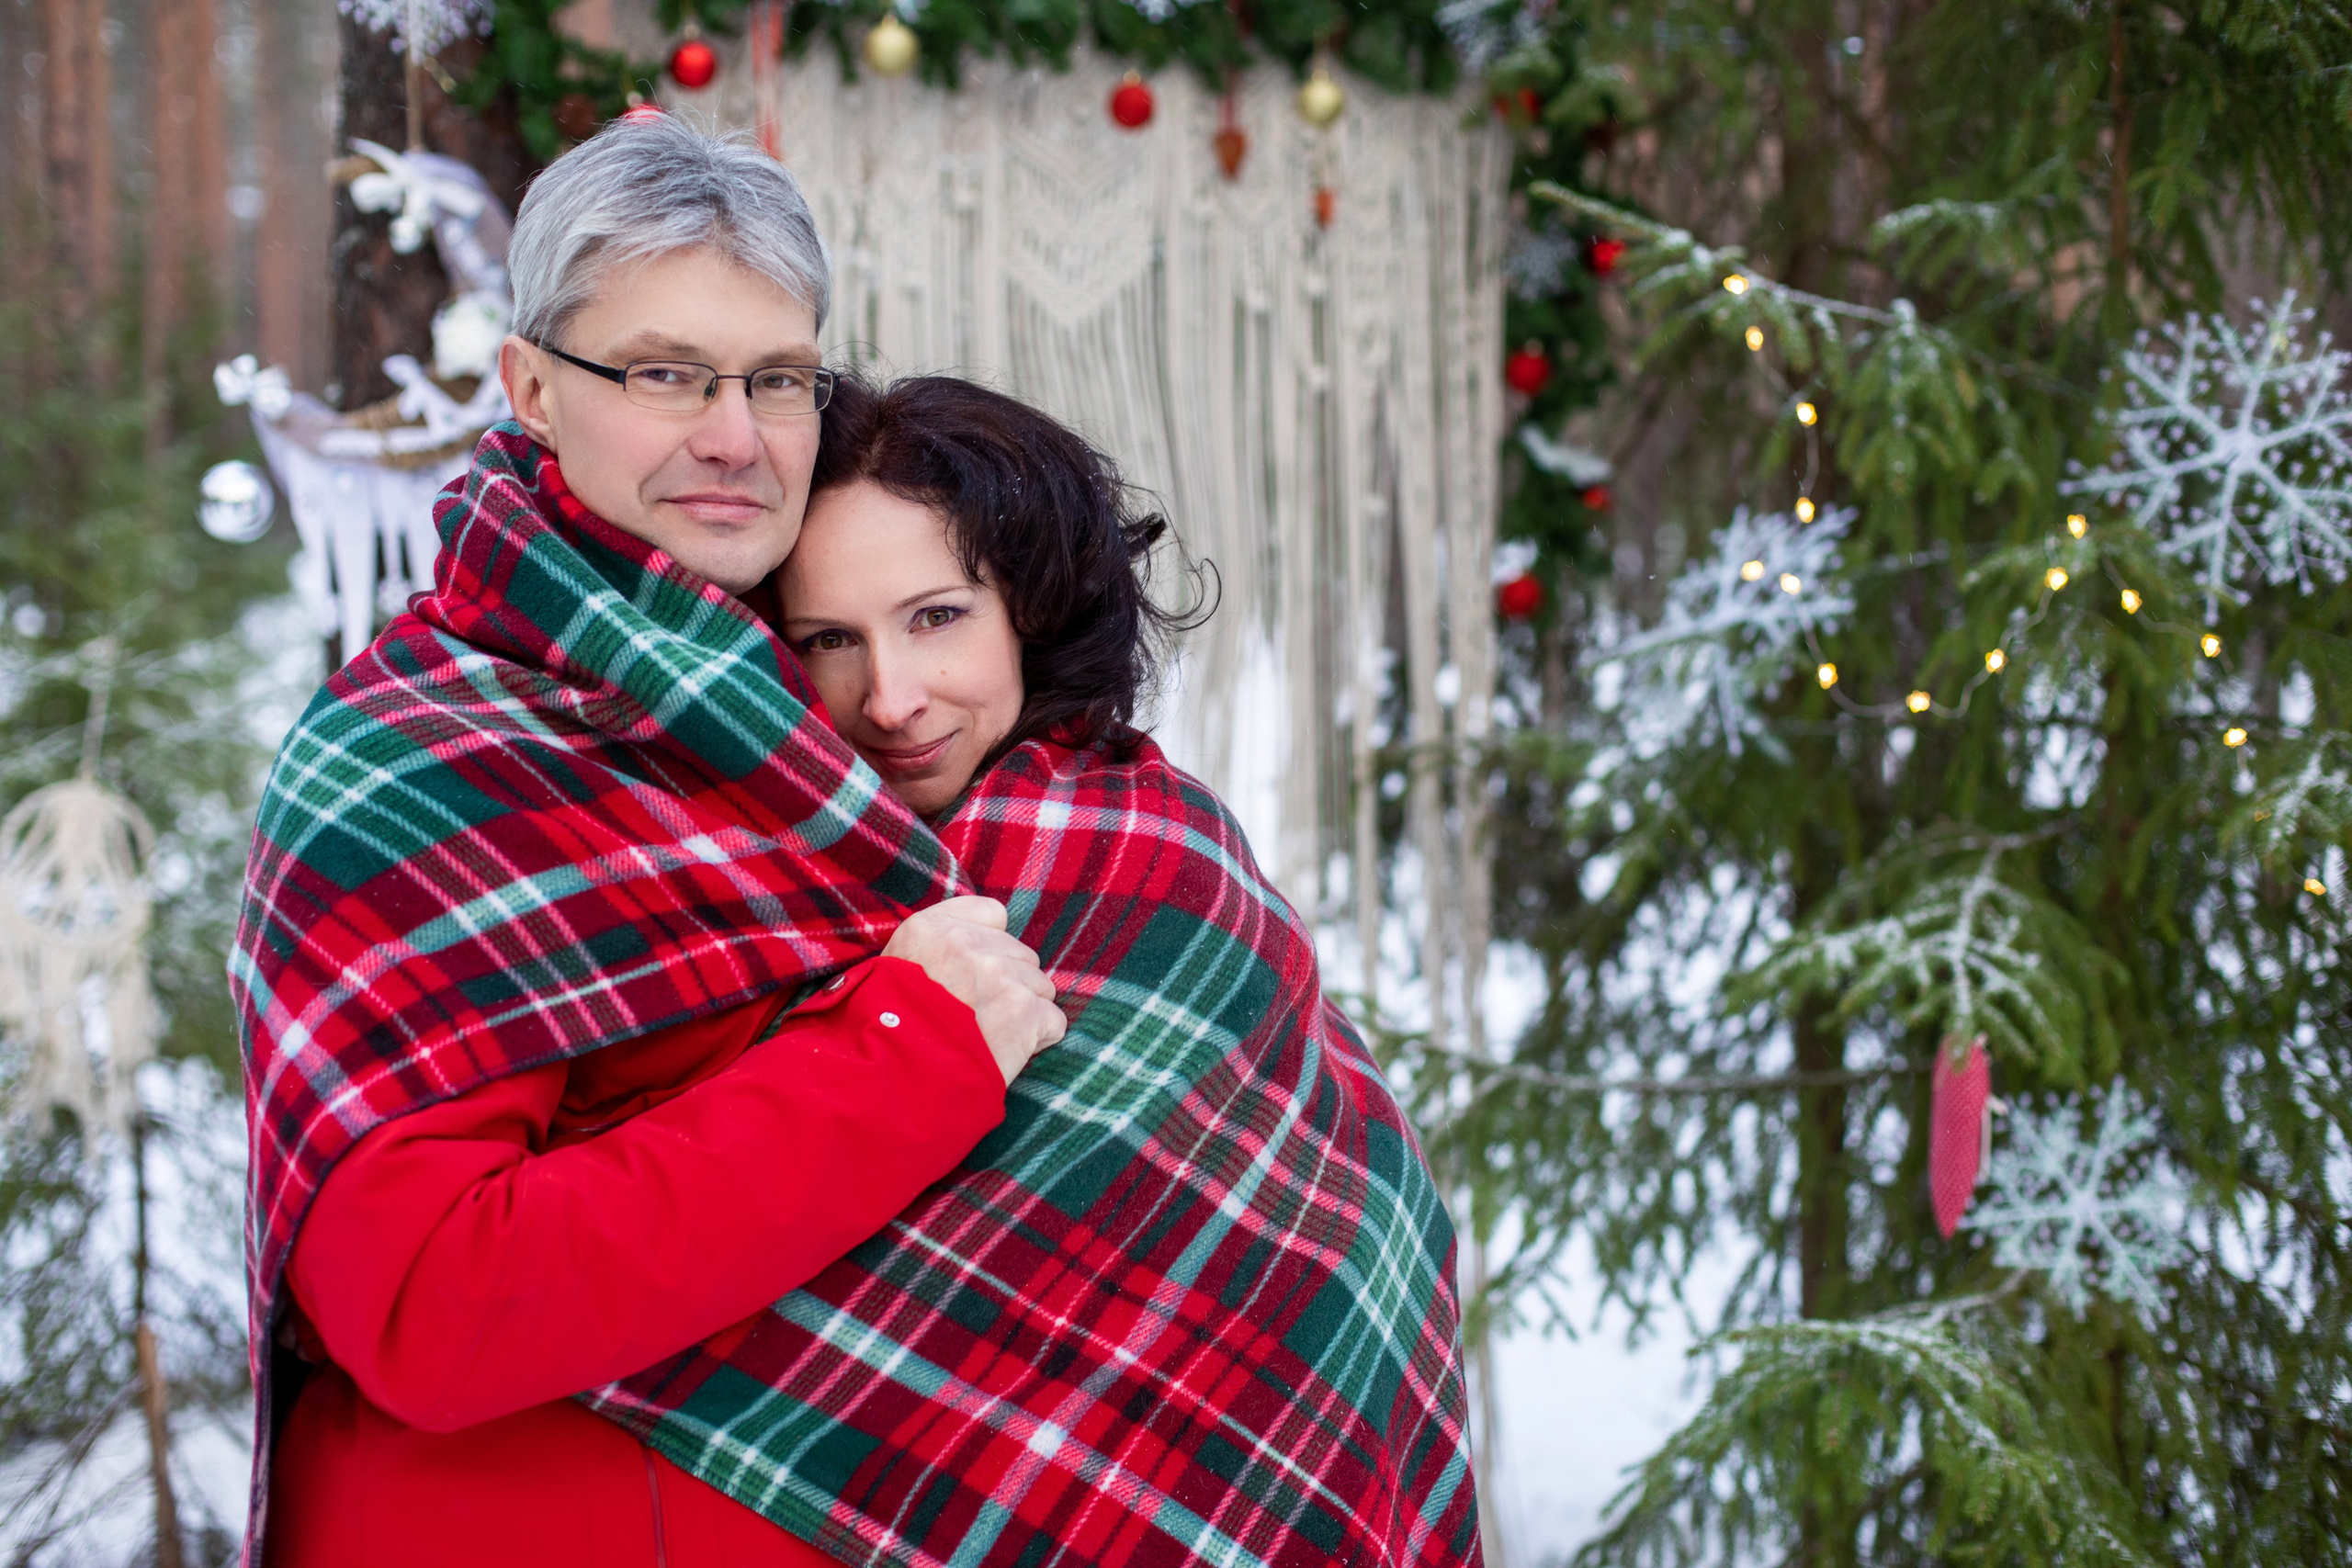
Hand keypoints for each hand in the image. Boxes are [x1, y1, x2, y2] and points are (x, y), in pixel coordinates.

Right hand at [881, 897, 1065, 1085]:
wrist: (893, 1082)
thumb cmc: (884, 1036)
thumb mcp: (889, 975)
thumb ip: (932, 952)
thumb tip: (967, 956)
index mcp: (930, 929)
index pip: (993, 914)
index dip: (991, 947)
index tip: (976, 974)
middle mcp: (966, 944)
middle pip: (1020, 954)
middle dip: (1008, 984)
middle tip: (976, 1018)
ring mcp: (999, 975)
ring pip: (1040, 987)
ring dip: (1022, 1013)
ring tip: (987, 1039)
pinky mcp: (1025, 1011)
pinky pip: (1053, 1021)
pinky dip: (1037, 1041)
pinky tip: (1005, 1054)